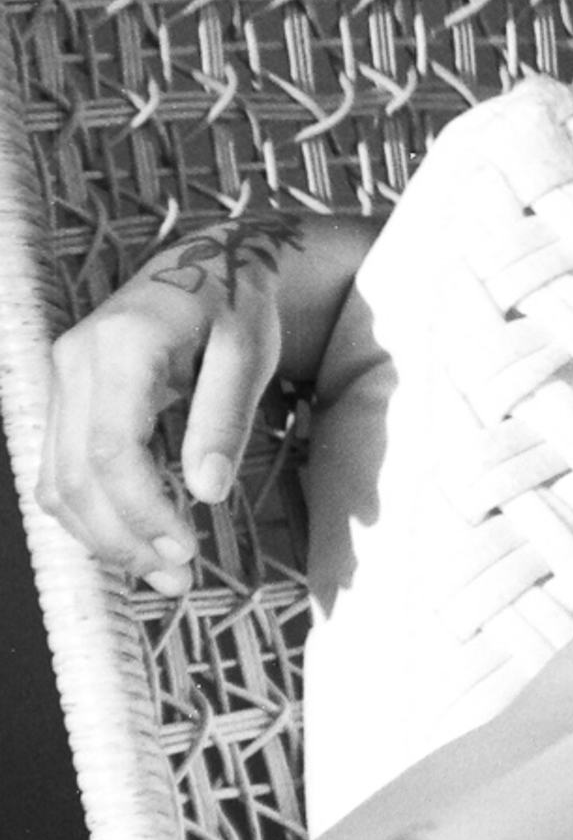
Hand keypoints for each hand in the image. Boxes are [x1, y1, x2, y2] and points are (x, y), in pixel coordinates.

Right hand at [37, 227, 297, 590]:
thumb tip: (205, 492)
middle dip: (121, 537)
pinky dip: (90, 512)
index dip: (141, 509)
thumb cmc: (236, 305)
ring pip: (57, 480)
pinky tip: (132, 539)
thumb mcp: (249, 353)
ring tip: (160, 572)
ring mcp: (61, 380)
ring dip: (102, 535)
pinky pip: (61, 469)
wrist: (209, 262)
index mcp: (123, 344)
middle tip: (176, 577)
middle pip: (76, 475)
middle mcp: (75, 362)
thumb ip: (224, 420)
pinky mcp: (65, 398)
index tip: (184, 549)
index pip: (111, 449)